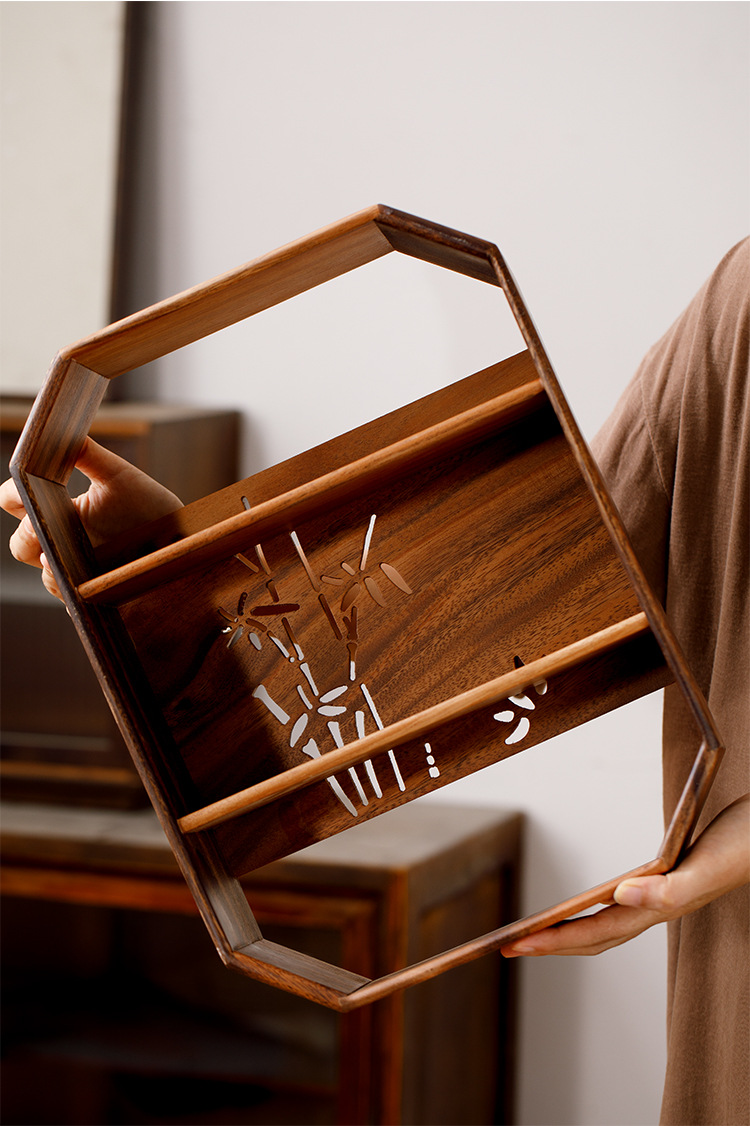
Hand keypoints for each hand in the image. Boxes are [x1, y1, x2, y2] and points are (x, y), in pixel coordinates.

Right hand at [0, 437, 182, 599]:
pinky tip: (74, 578)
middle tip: (39, 528)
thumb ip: (87, 453)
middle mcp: (62, 540)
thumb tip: (59, 428)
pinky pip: (71, 596)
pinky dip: (69, 587)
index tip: (20, 491)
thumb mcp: (118, 476)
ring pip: (45, 572)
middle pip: (20, 543)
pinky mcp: (94, 591)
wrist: (182, 539)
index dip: (12, 496)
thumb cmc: (149, 506)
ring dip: (49, 565)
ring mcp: (76, 568)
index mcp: (60, 510)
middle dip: (27, 536)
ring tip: (56, 558)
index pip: (15, 502)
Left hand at [502, 793, 749, 956]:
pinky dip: (595, 910)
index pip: (595, 931)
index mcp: (661, 907)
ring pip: (607, 924)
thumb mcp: (707, 867)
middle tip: (508, 946)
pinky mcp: (669, 879)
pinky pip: (621, 905)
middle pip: (595, 936)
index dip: (554, 940)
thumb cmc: (745, 847)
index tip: (516, 944)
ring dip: (570, 932)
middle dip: (551, 944)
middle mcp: (659, 907)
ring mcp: (664, 896)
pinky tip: (588, 906)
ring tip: (536, 933)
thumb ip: (669, 890)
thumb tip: (620, 897)